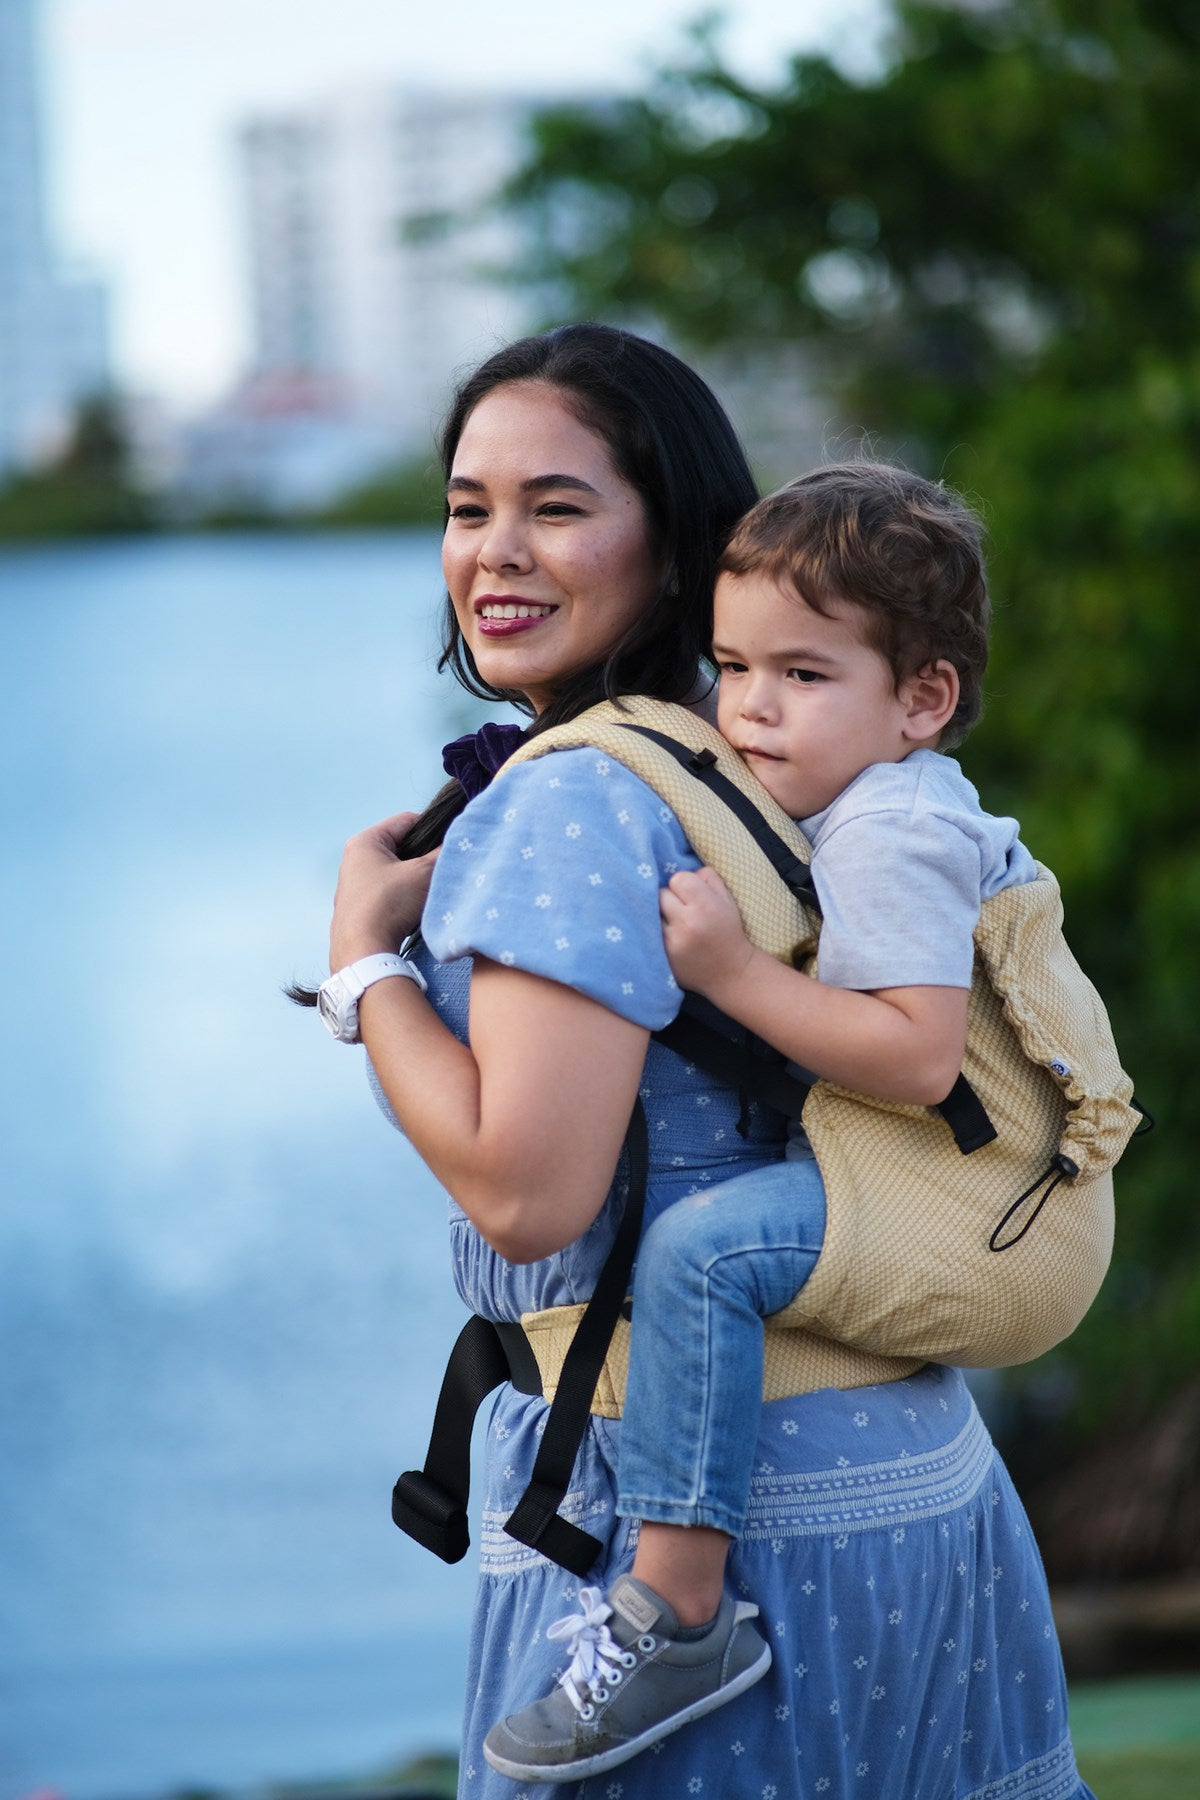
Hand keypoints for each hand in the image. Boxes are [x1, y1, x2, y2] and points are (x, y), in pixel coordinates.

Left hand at [329, 811, 439, 971]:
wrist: (363, 952)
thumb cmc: (389, 904)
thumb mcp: (423, 873)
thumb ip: (443, 854)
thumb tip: (458, 844)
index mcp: (364, 842)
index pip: (408, 821)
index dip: (434, 829)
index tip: (451, 842)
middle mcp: (354, 861)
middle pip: (402, 848)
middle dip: (425, 858)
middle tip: (444, 868)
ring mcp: (354, 887)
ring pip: (396, 873)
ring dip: (416, 881)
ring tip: (432, 892)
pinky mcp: (358, 911)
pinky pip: (389, 895)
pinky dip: (405, 899)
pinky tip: (416, 911)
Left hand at [659, 866, 754, 999]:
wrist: (730, 972)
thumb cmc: (727, 931)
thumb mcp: (727, 899)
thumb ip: (707, 877)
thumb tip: (680, 869)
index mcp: (707, 906)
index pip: (677, 879)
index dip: (682, 885)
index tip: (688, 896)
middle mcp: (688, 924)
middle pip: (660, 894)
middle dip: (668, 899)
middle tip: (678, 910)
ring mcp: (672, 943)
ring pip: (650, 913)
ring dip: (658, 915)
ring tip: (671, 922)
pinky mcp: (662, 958)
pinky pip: (646, 934)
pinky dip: (652, 932)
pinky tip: (663, 935)